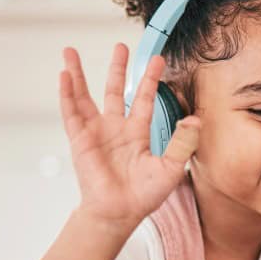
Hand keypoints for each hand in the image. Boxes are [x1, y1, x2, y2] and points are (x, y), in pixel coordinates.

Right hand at [59, 44, 200, 229]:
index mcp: (137, 132)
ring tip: (70, 51)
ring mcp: (95, 132)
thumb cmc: (144, 196)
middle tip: (121, 46)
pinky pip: (71, 113)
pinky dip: (66, 93)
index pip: (143, 98)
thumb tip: (196, 121)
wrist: (120, 213)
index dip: (149, 79)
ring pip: (84, 96)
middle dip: (117, 68)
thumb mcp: (170, 168)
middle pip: (113, 91)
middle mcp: (115, 128)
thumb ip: (182, 143)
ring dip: (77, 74)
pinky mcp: (80, 140)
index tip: (157, 59)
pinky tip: (64, 75)